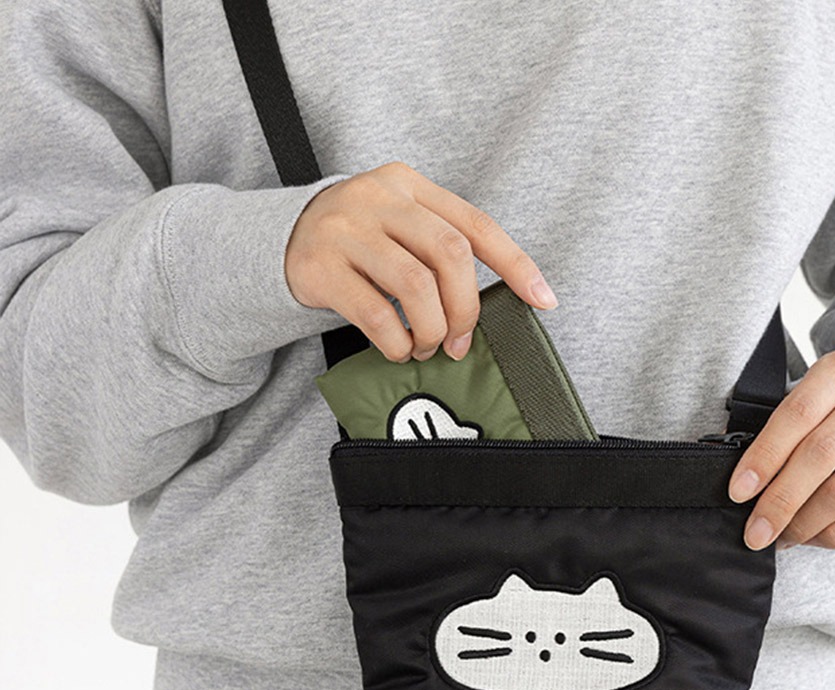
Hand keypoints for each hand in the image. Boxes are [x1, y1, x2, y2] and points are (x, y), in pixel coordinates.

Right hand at [284, 160, 557, 362]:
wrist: (280, 240)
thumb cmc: (358, 243)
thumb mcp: (399, 226)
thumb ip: (438, 249)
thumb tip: (485, 308)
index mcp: (410, 185)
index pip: (475, 224)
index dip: (515, 263)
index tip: (543, 299)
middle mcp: (379, 198)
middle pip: (448, 254)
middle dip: (465, 308)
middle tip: (459, 341)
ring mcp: (346, 229)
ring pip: (414, 284)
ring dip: (431, 329)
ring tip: (427, 347)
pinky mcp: (319, 266)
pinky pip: (374, 312)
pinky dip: (397, 341)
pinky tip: (398, 349)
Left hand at [728, 348, 834, 549]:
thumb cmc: (834, 413)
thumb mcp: (808, 401)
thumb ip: (778, 431)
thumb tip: (739, 486)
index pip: (796, 415)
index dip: (763, 457)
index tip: (737, 492)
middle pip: (819, 457)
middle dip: (779, 502)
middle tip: (754, 532)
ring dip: (803, 524)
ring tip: (780, 537)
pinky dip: (833, 535)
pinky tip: (811, 537)